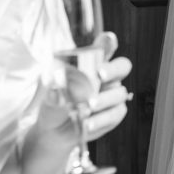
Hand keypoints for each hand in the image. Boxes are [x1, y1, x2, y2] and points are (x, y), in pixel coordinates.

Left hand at [21, 33, 131, 173]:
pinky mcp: (114, 113)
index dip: (109, 42)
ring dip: (104, 99)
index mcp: (92, 64)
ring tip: (87, 108)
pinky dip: (102, 119)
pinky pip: (116, 113)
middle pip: (122, 66)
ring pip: (119, 92)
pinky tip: (88, 123)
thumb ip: (58, 88)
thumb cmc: (54, 106)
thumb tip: (62, 85)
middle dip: (113, 69)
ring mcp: (113, 95)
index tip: (108, 40)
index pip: (106, 47)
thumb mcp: (51, 95)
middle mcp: (107, 77)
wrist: (54, 133)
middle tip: (100, 75)